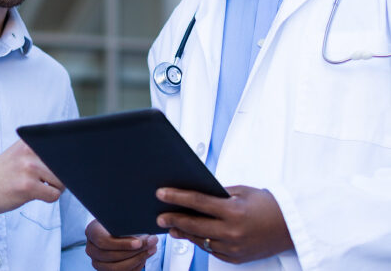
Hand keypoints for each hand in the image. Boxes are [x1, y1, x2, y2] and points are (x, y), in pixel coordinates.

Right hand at [0, 140, 63, 213]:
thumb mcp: (18, 153)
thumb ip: (38, 153)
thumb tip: (68, 161)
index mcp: (29, 141)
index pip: (61, 146)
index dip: (64, 159)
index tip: (60, 165)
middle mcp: (30, 152)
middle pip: (64, 164)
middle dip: (60, 176)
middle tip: (45, 180)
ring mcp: (29, 168)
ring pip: (61, 181)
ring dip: (54, 188)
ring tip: (38, 187)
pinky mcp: (27, 186)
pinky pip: (53, 195)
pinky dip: (48, 198)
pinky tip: (33, 195)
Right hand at [85, 219, 157, 270]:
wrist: (114, 228)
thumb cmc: (117, 221)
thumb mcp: (119, 217)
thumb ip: (127, 223)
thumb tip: (146, 230)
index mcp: (91, 232)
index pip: (104, 241)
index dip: (122, 244)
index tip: (139, 243)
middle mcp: (91, 249)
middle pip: (111, 256)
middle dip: (134, 252)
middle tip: (151, 244)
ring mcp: (97, 262)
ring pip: (117, 267)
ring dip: (137, 259)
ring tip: (151, 249)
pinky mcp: (105, 270)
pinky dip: (136, 266)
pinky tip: (145, 256)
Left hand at [156, 185, 292, 263]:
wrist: (291, 226)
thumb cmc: (268, 205)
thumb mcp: (241, 192)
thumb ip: (217, 195)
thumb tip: (194, 197)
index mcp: (234, 211)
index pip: (197, 202)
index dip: (176, 198)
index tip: (161, 194)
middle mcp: (233, 232)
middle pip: (194, 226)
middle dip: (174, 220)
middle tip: (160, 217)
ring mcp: (234, 248)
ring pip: (200, 241)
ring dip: (185, 233)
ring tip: (173, 226)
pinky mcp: (237, 258)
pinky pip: (212, 250)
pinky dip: (201, 242)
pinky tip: (192, 235)